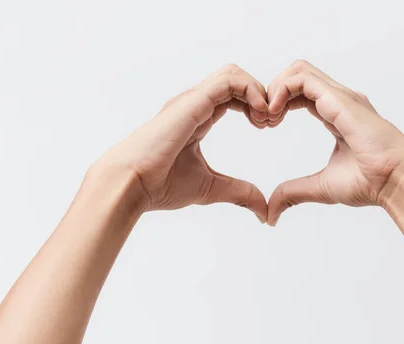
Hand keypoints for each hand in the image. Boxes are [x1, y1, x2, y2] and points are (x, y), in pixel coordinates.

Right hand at [95, 64, 269, 221]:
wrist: (131, 185)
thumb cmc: (160, 185)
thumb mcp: (211, 188)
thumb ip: (239, 193)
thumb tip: (263, 210)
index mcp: (199, 117)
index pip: (233, 96)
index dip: (256, 105)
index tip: (267, 127)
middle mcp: (195, 104)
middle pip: (236, 80)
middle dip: (260, 95)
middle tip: (271, 122)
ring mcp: (192, 100)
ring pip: (233, 74)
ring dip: (257, 91)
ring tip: (265, 119)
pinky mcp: (192, 102)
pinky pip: (229, 81)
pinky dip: (250, 92)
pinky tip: (259, 116)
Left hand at [265, 60, 403, 225]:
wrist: (396, 181)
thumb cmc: (371, 182)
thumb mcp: (320, 187)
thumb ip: (294, 193)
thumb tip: (272, 213)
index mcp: (336, 114)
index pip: (300, 93)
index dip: (278, 103)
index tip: (266, 126)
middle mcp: (338, 100)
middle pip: (297, 75)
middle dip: (272, 92)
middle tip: (263, 120)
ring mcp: (340, 96)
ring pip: (298, 70)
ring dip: (275, 88)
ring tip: (268, 117)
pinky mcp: (339, 99)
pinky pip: (302, 79)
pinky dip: (282, 90)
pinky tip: (275, 114)